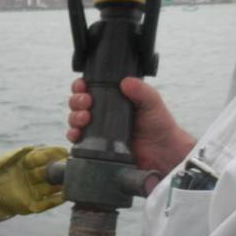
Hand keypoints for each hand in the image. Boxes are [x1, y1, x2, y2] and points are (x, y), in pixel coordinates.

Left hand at [0, 146, 68, 224]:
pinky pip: (46, 204)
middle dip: (60, 168)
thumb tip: (32, 147)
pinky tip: (65, 196)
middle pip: (50, 172)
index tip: (64, 151)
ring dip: (62, 185)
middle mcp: (31, 177)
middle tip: (72, 165)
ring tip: (73, 181)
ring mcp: (32, 192)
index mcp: (24, 164)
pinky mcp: (30, 206)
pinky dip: (56, 201)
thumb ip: (14, 155)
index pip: (42, 157)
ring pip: (51, 188)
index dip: (53, 154)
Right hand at [67, 77, 194, 180]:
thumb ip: (141, 90)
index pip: (91, 88)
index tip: (82, 86)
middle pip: (78, 102)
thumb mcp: (152, 103)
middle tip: (86, 102)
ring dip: (74, 116)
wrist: (162, 153)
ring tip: (84, 118)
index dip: (81, 86)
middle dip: (77, 100)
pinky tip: (77, 134)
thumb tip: (125, 81)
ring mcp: (97, 130)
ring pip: (75, 119)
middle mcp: (102, 113)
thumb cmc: (159, 125)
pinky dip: (73, 134)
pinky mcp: (95, 146)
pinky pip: (77, 139)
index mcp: (114, 99)